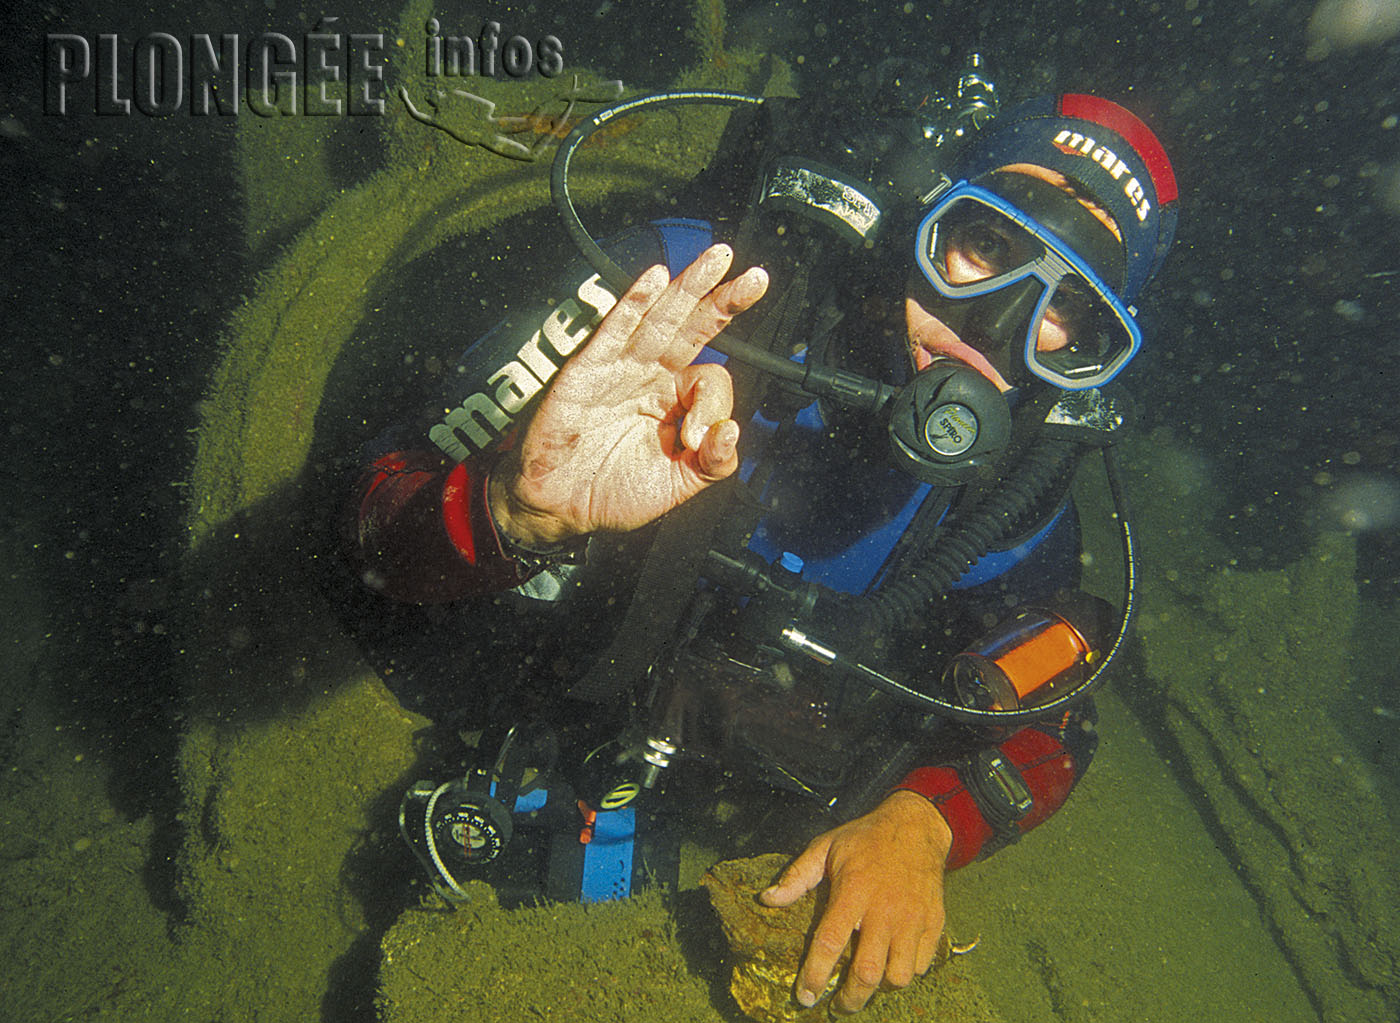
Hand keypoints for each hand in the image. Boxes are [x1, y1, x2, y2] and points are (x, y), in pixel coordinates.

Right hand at [489, 244, 767, 546]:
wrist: (560, 506)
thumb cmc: (615, 492)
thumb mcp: (679, 485)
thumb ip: (714, 463)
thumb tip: (732, 432)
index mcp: (673, 397)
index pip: (710, 377)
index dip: (711, 405)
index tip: (695, 440)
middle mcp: (650, 375)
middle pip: (692, 327)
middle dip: (722, 298)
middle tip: (754, 276)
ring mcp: (620, 368)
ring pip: (661, 319)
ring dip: (689, 287)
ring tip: (719, 259)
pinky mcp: (587, 371)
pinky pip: (614, 331)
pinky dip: (634, 304)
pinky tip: (655, 279)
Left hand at [760, 791, 952, 1013]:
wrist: (916, 827)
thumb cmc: (865, 838)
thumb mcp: (826, 847)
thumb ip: (797, 876)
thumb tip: (767, 899)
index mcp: (853, 891)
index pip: (829, 943)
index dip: (815, 975)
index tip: (806, 995)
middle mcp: (884, 910)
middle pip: (867, 972)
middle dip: (850, 999)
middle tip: (838, 1005)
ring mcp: (912, 919)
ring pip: (898, 976)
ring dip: (880, 987)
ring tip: (867, 983)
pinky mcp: (933, 924)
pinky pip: (921, 965)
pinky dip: (905, 972)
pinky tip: (892, 963)